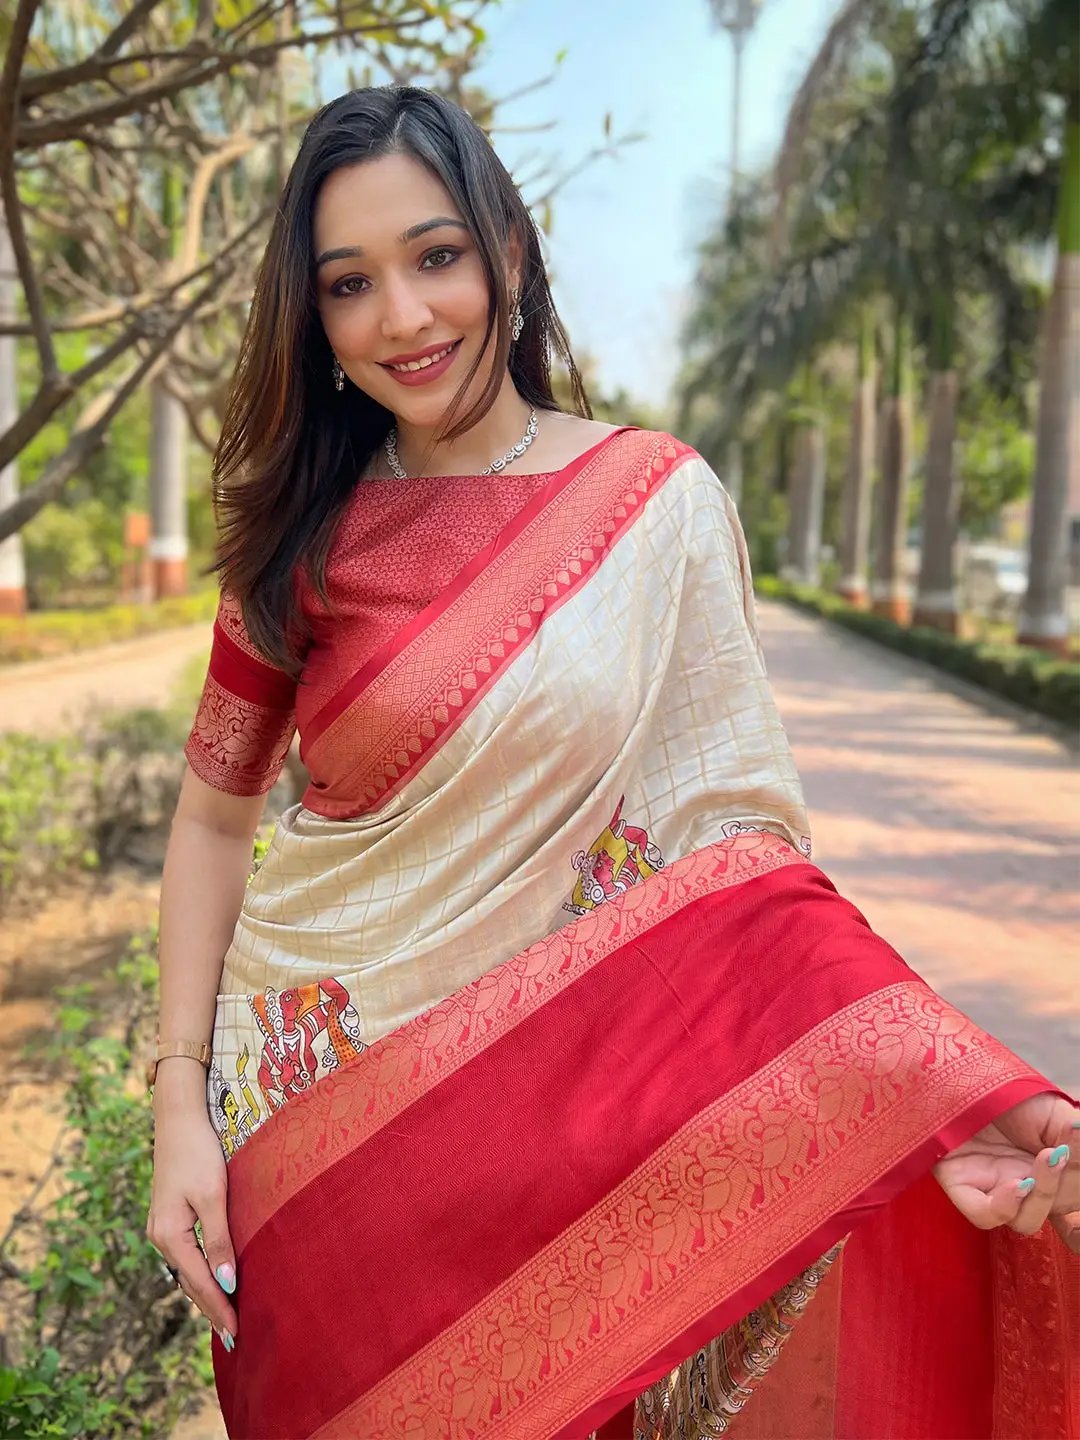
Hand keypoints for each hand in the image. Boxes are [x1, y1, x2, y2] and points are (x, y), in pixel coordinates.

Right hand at [147, 1070, 237, 1346]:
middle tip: (234, 1337)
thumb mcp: (213, 1196)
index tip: (236, 1332)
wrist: (178, 1118)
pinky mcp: (169, 1218)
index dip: (219, 1308)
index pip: (199, 1283)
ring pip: (186, 1271)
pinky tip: (212, 1280)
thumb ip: (219, 1240)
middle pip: (189, 1282)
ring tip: (225, 1317)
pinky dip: (200, 1274)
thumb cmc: (199, 1152)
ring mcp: (162, 1228)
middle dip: (211, 1308)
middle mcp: (160, 1237)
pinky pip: (186, 1256)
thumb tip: (227, 1283)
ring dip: (205, 1293)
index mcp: (169, 1235)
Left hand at [933, 1092, 1078, 1251]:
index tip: (1074, 1147)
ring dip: (1043, 1195)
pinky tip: (1017, 1185)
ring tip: (1046, 1161)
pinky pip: (984, 1215)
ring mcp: (993, 1188)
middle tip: (1062, 1153)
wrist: (963, 1075)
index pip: (1071, 1197)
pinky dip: (1006, 1207)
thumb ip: (1078, 1141)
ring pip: (1025, 1221)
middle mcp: (1024, 1184)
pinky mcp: (961, 1185)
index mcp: (1049, 1173)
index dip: (1076, 1189)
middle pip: (1055, 1209)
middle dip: (1066, 1185)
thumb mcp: (1056, 1114)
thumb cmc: (1009, 1095)